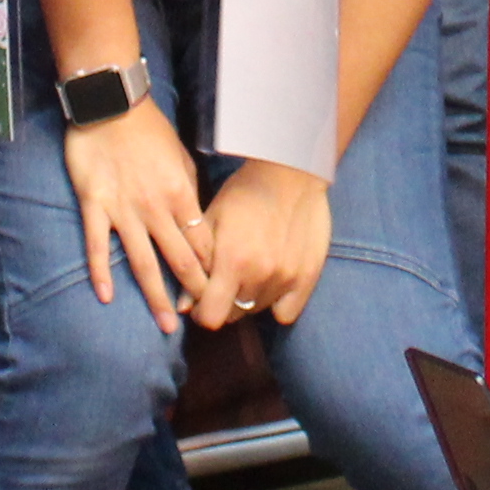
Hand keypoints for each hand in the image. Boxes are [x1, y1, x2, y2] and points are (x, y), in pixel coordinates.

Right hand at [61, 96, 219, 327]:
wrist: (111, 105)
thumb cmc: (149, 130)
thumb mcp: (181, 159)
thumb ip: (187, 192)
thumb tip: (196, 222)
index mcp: (181, 195)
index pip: (202, 242)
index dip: (212, 269)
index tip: (219, 292)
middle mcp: (156, 209)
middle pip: (179, 259)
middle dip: (192, 293)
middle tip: (200, 323)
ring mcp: (123, 210)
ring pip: (143, 261)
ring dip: (155, 295)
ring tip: (164, 325)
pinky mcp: (95, 205)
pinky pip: (97, 245)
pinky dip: (101, 272)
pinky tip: (105, 296)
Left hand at [199, 157, 334, 329]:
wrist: (291, 172)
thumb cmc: (244, 192)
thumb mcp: (211, 220)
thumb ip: (195, 264)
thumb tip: (182, 306)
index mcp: (232, 262)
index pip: (211, 317)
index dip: (201, 312)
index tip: (201, 299)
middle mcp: (260, 276)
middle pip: (233, 316)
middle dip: (223, 303)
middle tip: (225, 281)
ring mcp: (286, 278)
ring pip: (257, 311)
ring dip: (248, 300)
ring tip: (249, 272)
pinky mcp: (307, 277)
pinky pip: (286, 313)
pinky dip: (276, 304)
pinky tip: (271, 282)